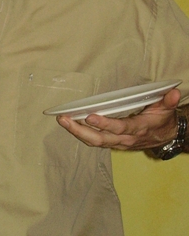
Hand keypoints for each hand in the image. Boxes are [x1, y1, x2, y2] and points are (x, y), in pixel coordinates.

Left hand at [57, 88, 180, 150]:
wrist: (165, 138)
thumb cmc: (162, 120)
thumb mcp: (167, 110)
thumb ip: (168, 102)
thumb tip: (172, 92)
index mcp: (138, 129)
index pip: (120, 128)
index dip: (105, 124)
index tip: (90, 116)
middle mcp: (125, 139)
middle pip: (100, 138)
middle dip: (80, 130)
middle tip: (64, 120)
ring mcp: (117, 143)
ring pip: (94, 141)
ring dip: (76, 132)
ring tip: (62, 121)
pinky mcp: (112, 143)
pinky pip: (94, 141)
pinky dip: (80, 134)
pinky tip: (69, 125)